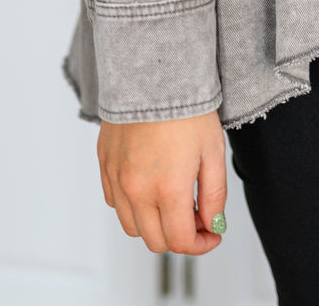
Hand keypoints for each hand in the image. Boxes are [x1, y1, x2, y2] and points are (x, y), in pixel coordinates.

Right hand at [98, 110, 227, 254]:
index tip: (212, 234)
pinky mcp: (104, 164)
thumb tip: (213, 225)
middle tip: (196, 218)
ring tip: (173, 201)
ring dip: (154, 225)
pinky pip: (115, 202)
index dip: (201, 244)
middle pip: (155, 241)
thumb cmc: (186, 107)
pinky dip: (132, 206)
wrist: (155, 73)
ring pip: (132, 227)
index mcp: (168, 189)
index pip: (181, 242)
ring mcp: (116, 178)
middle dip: (179, 237)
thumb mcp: (213, 151)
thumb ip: (214, 195)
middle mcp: (137, 190)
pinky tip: (150, 187)